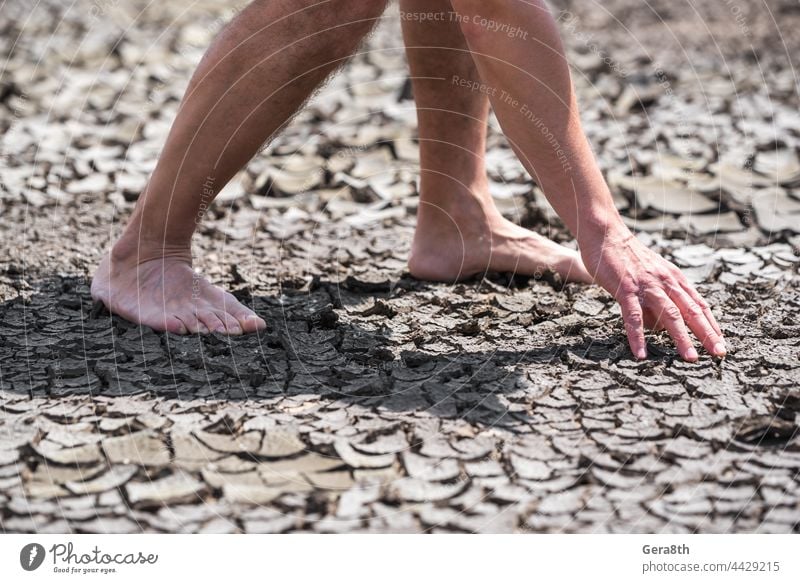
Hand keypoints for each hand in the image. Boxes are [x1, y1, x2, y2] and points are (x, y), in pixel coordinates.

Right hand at [581, 228, 725, 360]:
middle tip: (718, 354)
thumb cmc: (626, 256)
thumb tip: (662, 324)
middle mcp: (665, 282)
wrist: (606, 234)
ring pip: (669, 315)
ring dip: (681, 338)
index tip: (720, 343)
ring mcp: (646, 286)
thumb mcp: (651, 272)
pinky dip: (638, 336)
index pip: (699, 304)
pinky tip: (641, 353)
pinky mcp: (626, 289)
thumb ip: (660, 295)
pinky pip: (633, 317)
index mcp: (673, 278)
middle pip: (691, 311)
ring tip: (690, 358)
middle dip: (707, 334)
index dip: (711, 325)